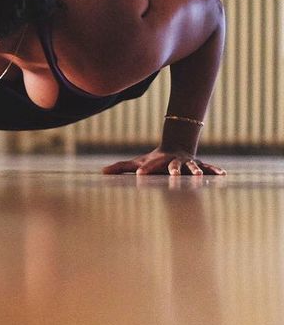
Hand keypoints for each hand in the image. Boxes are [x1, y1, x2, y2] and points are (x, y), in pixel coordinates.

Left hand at [103, 147, 225, 175]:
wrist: (176, 147)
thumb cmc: (153, 159)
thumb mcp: (137, 162)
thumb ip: (121, 167)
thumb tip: (102, 172)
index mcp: (158, 161)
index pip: (150, 166)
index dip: (144, 170)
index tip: (139, 176)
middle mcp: (174, 161)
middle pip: (173, 166)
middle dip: (173, 170)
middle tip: (173, 176)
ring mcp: (187, 162)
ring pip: (192, 166)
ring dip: (196, 171)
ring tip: (199, 177)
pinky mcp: (199, 164)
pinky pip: (208, 167)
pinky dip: (214, 170)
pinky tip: (223, 174)